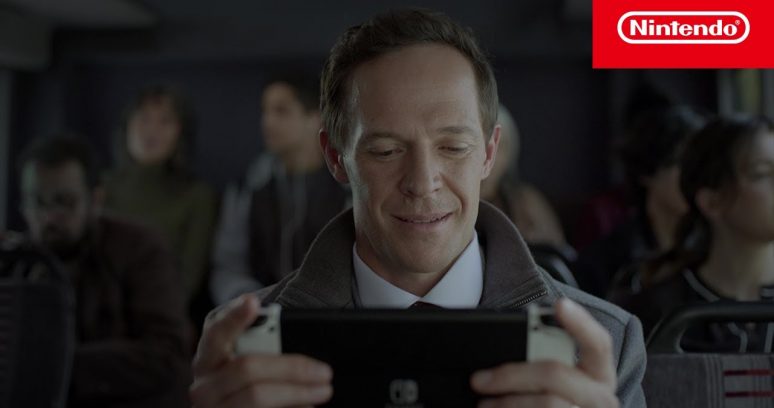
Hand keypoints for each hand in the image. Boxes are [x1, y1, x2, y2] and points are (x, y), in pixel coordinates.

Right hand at [190, 294, 333, 407]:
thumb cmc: (244, 385)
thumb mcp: (243, 363)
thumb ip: (261, 348)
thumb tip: (296, 337)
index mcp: (208, 358)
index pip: (217, 333)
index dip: (234, 317)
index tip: (252, 301)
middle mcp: (204, 385)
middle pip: (247, 367)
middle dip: (291, 368)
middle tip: (324, 371)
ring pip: (257, 396)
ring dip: (297, 393)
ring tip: (323, 390)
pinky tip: (306, 406)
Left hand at [470, 298, 618, 407]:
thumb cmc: (556, 398)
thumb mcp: (561, 381)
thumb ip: (544, 360)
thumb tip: (509, 351)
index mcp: (599, 374)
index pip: (598, 343)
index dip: (581, 323)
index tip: (560, 304)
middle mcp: (600, 398)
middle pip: (555, 375)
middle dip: (512, 375)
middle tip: (478, 379)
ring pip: (547, 403)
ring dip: (507, 403)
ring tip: (484, 403)